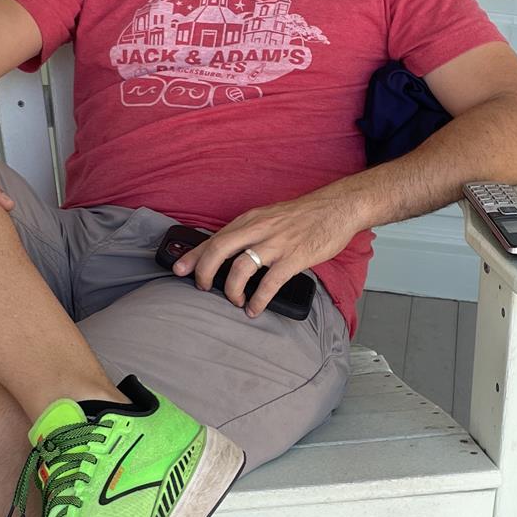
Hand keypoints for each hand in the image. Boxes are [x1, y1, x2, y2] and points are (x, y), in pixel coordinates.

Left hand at [172, 189, 363, 317]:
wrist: (337, 207)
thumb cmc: (304, 215)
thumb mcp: (270, 216)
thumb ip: (250, 231)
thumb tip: (230, 251)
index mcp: (251, 219)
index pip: (215, 237)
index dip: (194, 255)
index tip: (179, 269)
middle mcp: (259, 229)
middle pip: (219, 250)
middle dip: (204, 272)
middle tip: (203, 288)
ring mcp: (276, 243)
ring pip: (241, 268)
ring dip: (232, 290)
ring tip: (235, 302)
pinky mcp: (294, 257)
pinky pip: (269, 283)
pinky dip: (258, 300)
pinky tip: (254, 309)